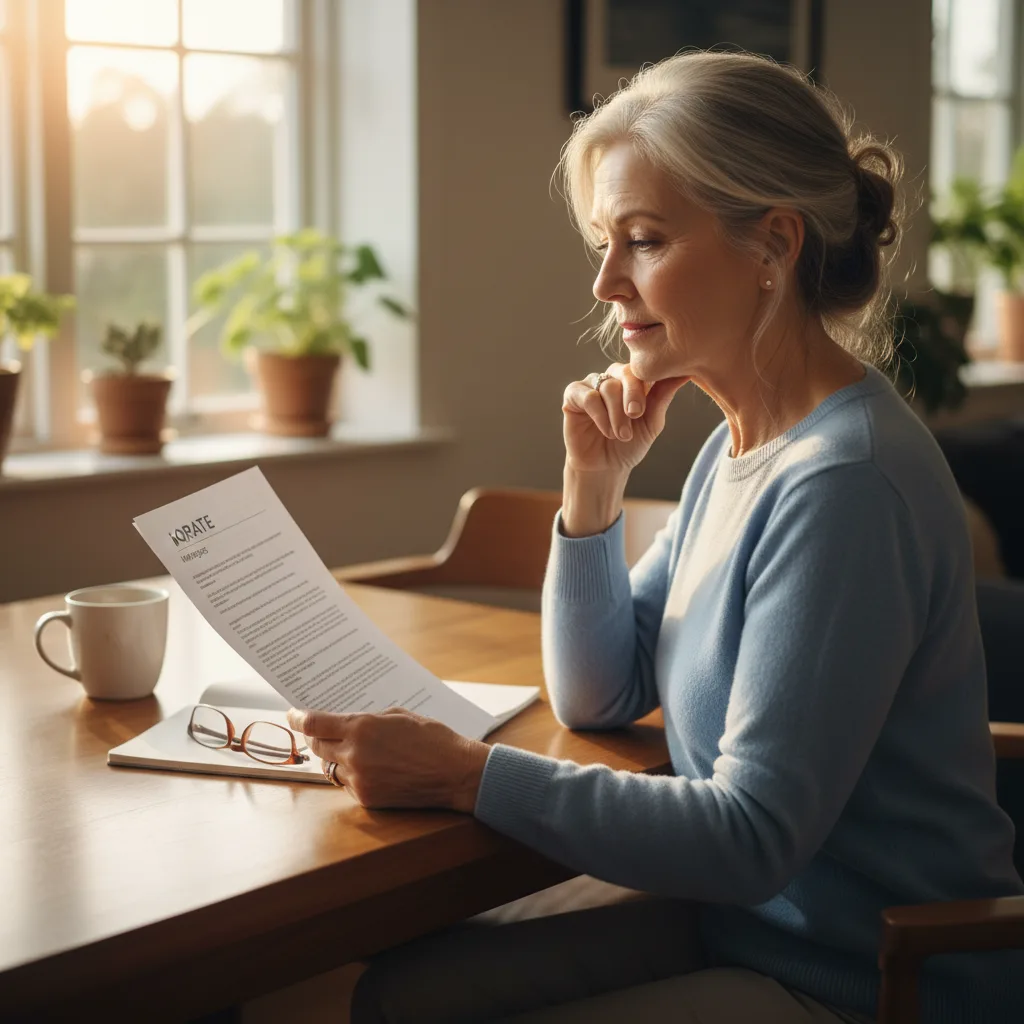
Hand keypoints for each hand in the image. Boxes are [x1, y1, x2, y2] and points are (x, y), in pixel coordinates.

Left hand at [286, 706, 490, 812]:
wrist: (455, 773)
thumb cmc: (433, 738)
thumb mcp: (399, 715)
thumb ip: (369, 719)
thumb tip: (347, 723)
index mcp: (362, 727)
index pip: (315, 723)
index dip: (298, 718)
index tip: (292, 715)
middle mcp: (355, 754)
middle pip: (317, 745)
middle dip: (316, 737)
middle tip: (319, 731)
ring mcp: (360, 779)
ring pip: (330, 766)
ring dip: (333, 757)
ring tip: (348, 749)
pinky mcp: (367, 798)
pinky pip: (346, 784)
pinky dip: (351, 775)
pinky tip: (368, 768)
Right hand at [562, 363, 688, 475]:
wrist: (605, 467)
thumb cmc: (629, 445)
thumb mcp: (652, 422)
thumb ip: (663, 396)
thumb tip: (687, 372)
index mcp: (633, 381)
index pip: (642, 369)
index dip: (647, 384)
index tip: (647, 408)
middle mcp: (612, 378)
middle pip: (624, 372)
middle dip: (632, 395)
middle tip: (635, 415)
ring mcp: (592, 384)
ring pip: (607, 386)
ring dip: (616, 414)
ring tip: (621, 435)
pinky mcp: (573, 395)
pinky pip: (588, 396)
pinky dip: (599, 415)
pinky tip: (606, 431)